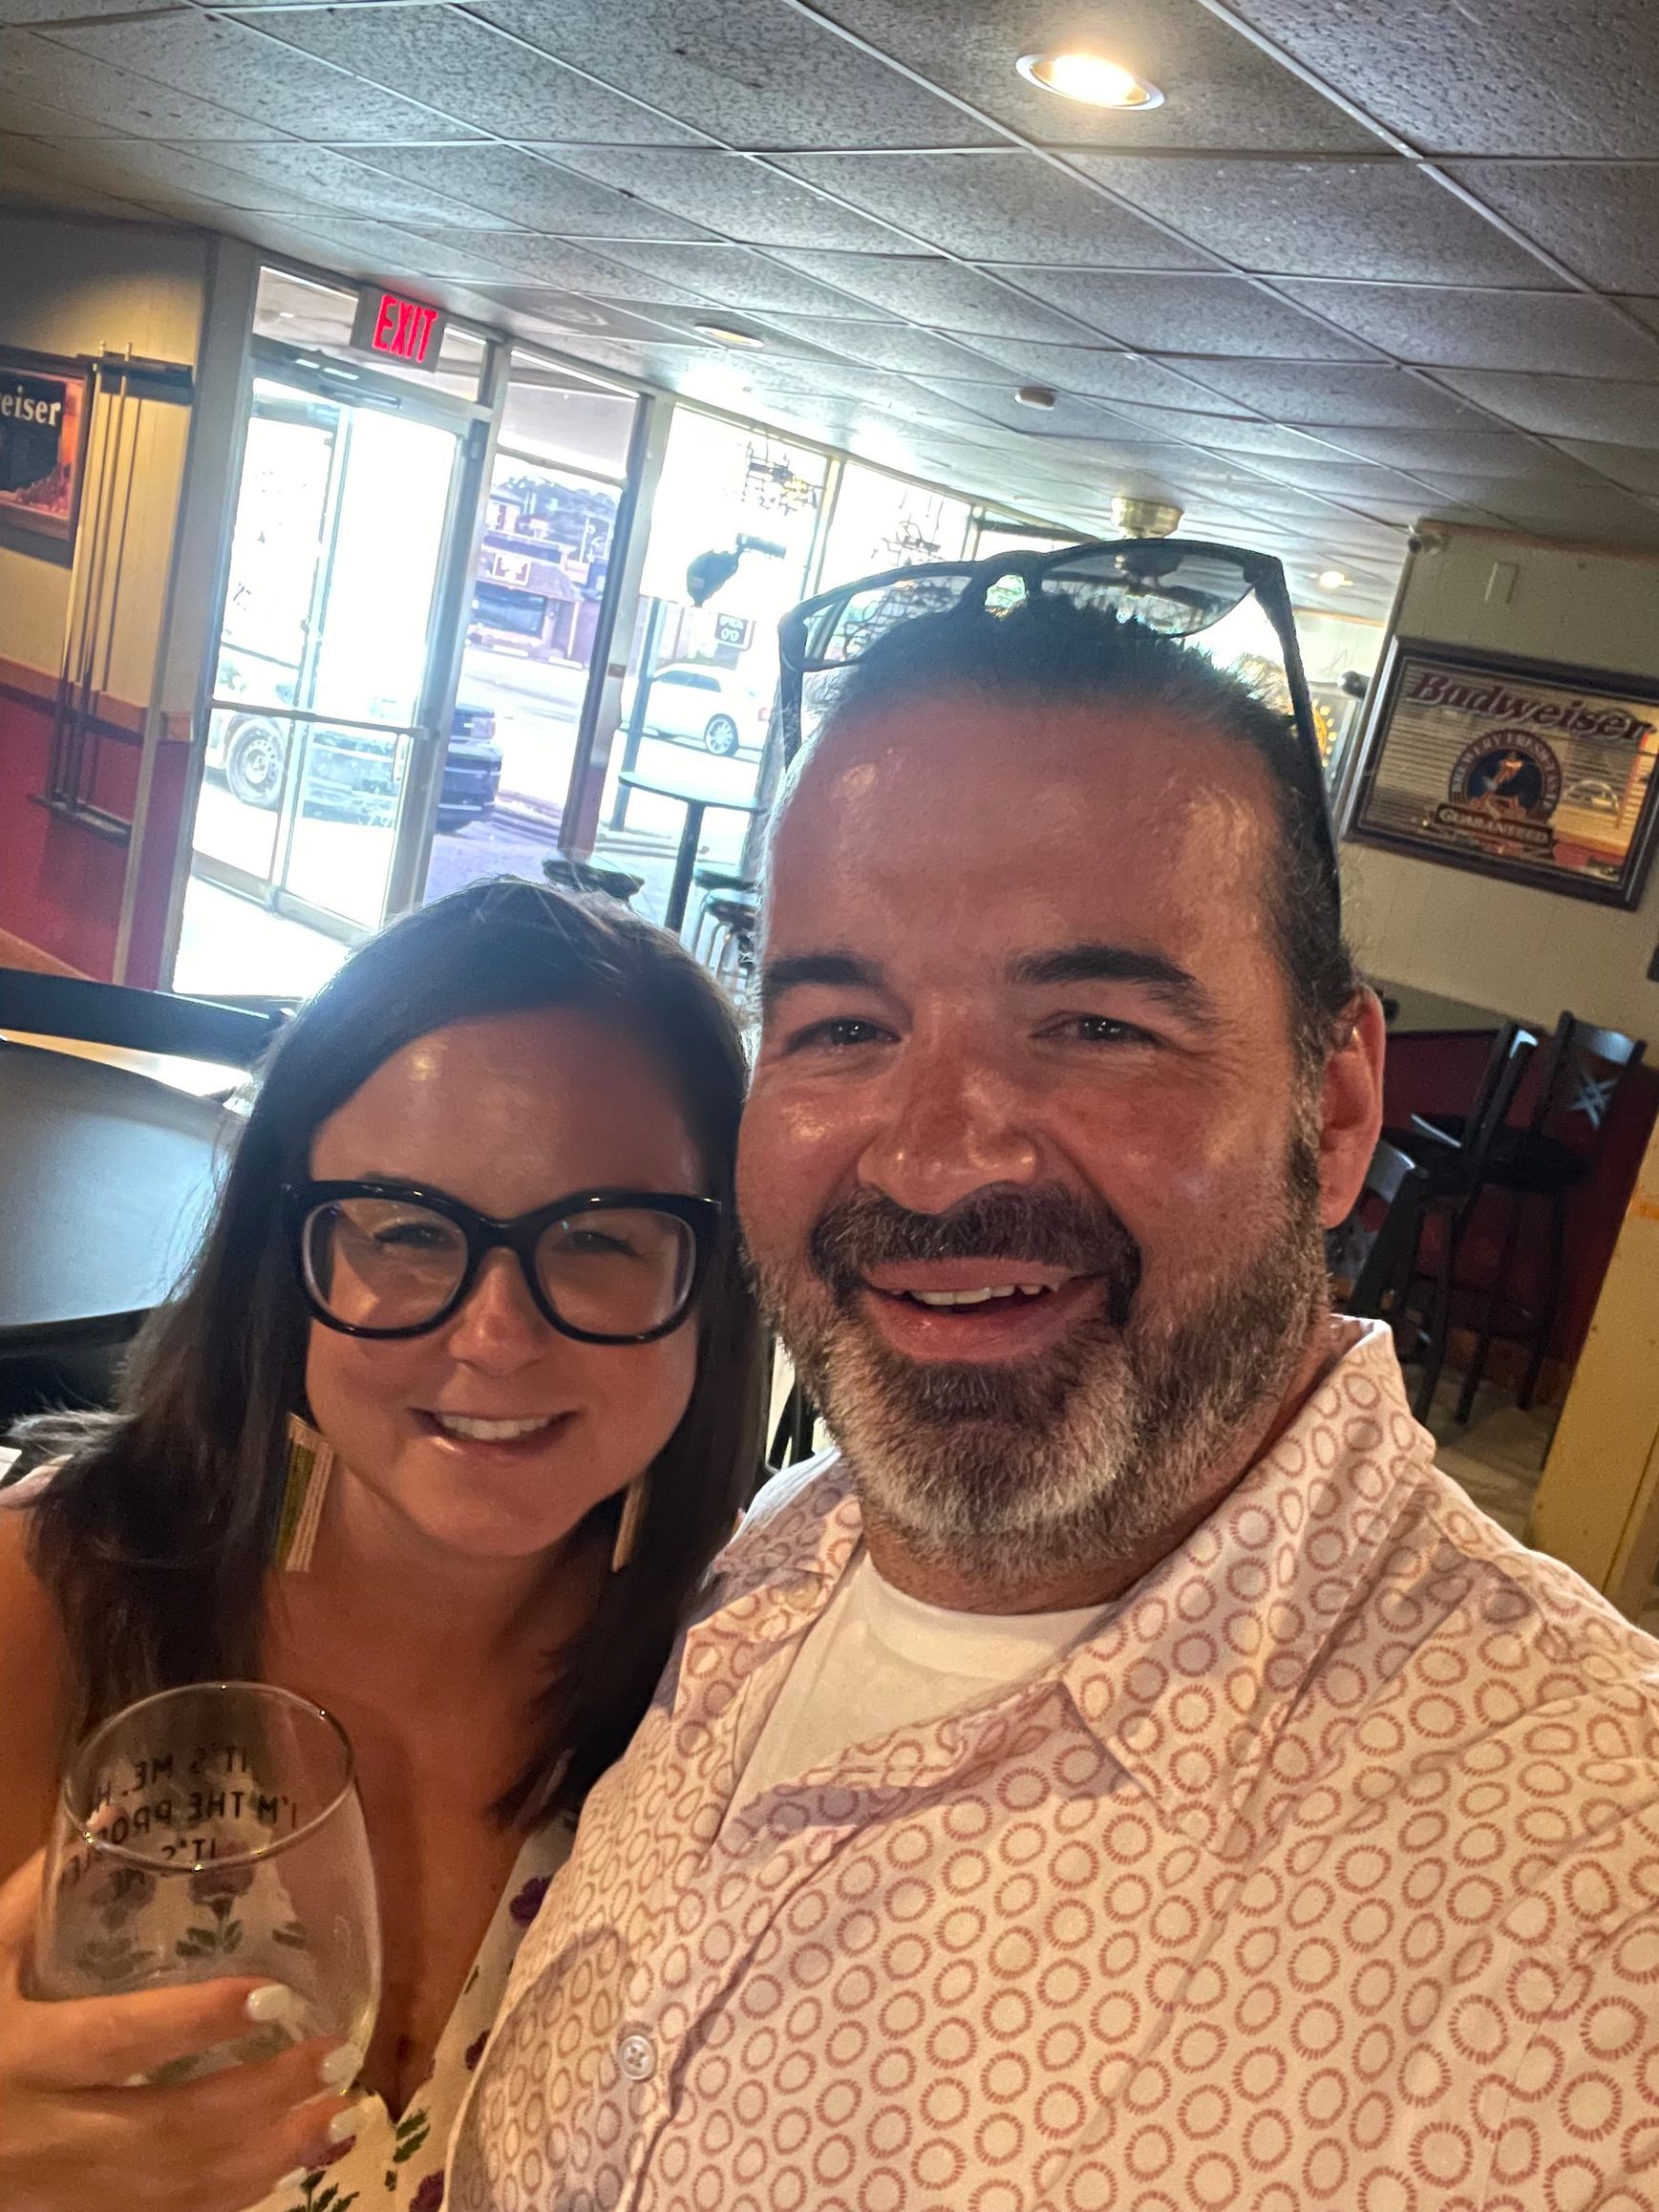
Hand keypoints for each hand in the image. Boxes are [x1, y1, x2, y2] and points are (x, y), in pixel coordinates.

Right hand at [0, 1852, 365, 2211]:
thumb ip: (34, 1892)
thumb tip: (109, 1806)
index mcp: (26, 2053)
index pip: (118, 2039)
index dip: (196, 2022)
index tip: (276, 1995)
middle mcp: (49, 2131)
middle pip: (166, 2128)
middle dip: (262, 2099)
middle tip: (337, 2057)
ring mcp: (65, 2189)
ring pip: (177, 2189)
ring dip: (269, 2159)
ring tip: (342, 2118)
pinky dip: (236, 2201)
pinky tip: (295, 2172)